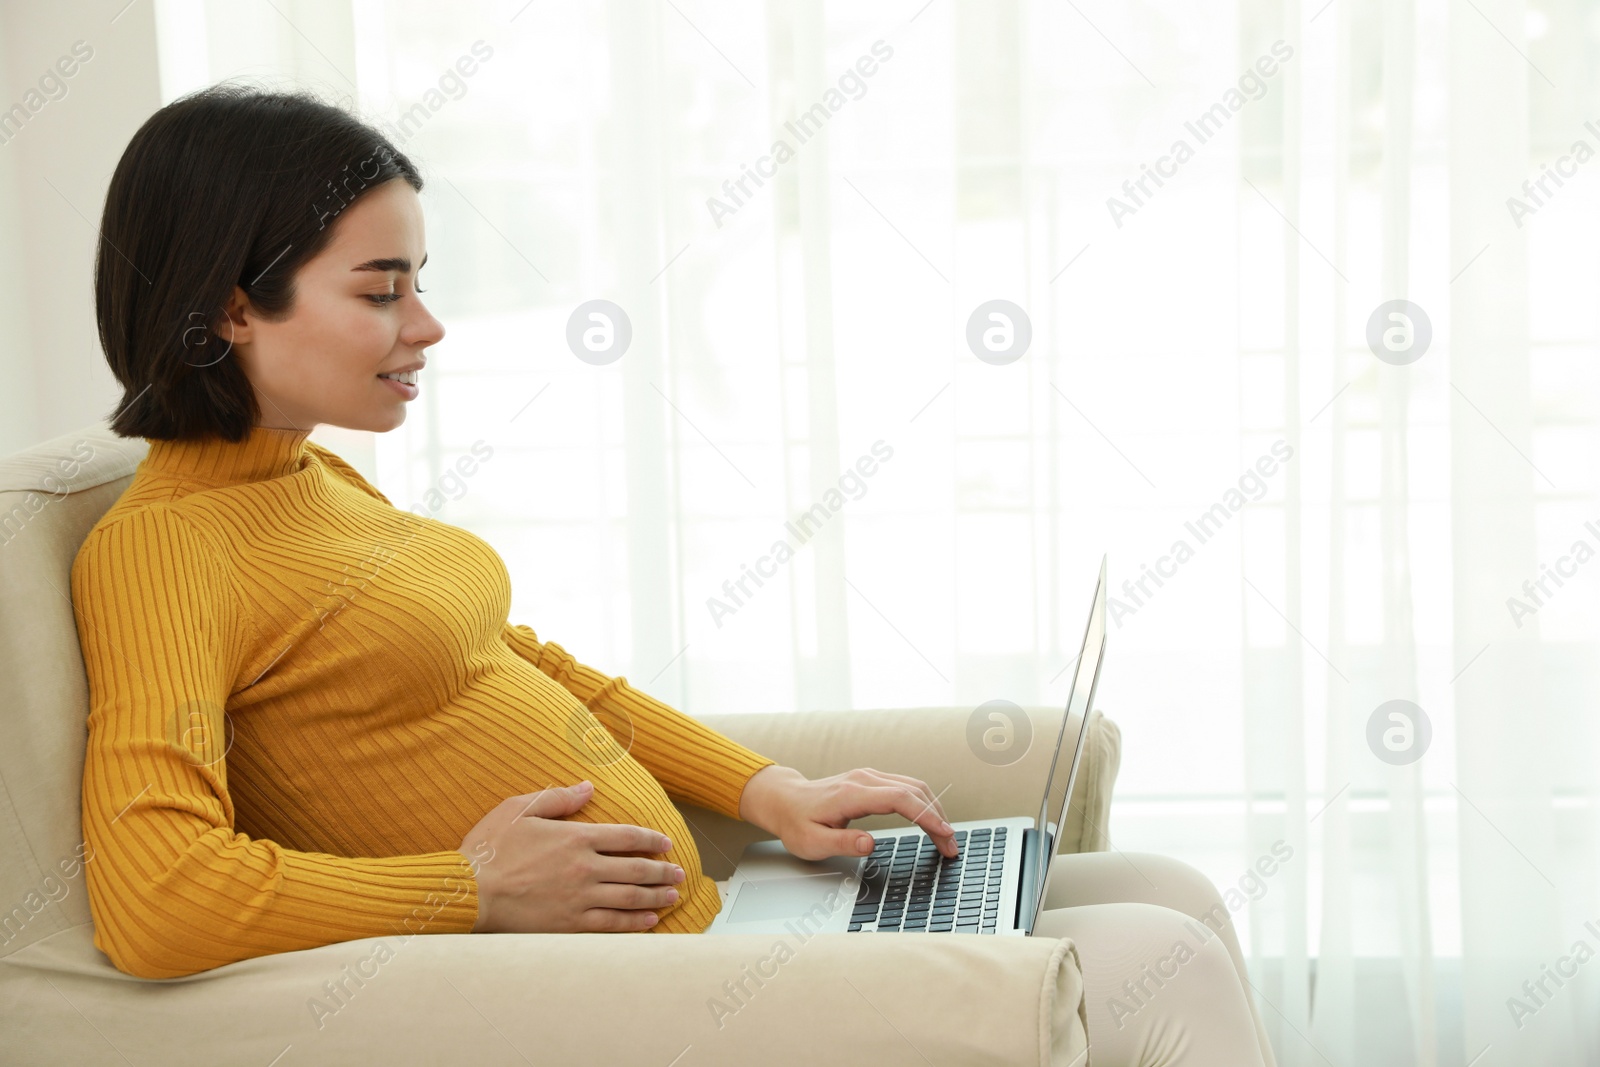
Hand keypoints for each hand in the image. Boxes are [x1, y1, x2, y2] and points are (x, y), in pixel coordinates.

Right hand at [458, 781, 684, 932]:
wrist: (469, 892)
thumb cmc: (489, 849)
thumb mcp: (519, 809)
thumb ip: (558, 798)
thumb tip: (588, 787)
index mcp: (576, 837)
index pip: (627, 836)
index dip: (651, 839)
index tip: (666, 844)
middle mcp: (585, 867)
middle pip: (637, 868)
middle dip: (662, 871)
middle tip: (679, 873)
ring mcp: (580, 898)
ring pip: (630, 897)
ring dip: (656, 897)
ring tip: (672, 896)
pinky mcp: (570, 924)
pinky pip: (612, 924)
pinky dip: (634, 923)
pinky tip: (648, 922)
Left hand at [737, 764, 958, 860]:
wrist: (784, 800)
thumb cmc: (796, 822)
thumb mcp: (812, 842)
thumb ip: (842, 843)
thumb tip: (870, 844)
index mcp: (852, 794)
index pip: (900, 799)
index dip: (926, 816)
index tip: (944, 834)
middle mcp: (864, 780)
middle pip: (913, 792)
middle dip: (937, 819)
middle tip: (951, 847)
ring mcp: (869, 777)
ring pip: (913, 787)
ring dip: (934, 810)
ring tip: (946, 838)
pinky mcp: (872, 781)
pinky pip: (906, 787)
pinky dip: (924, 803)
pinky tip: (931, 820)